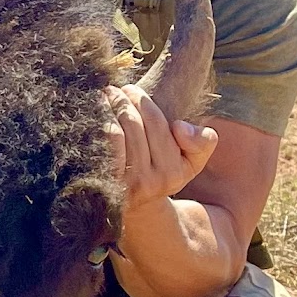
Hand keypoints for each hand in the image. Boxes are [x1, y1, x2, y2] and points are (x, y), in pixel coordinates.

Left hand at [105, 83, 217, 212]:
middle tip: (114, 88)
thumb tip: (179, 126)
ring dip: (108, 109)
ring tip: (104, 95)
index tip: (132, 89)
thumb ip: (203, 141)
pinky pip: (100, 148)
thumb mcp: (192, 161)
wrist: (136, 208)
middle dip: (122, 101)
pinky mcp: (102, 185)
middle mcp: (149, 181)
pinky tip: (94, 114)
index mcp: (173, 172)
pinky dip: (98, 126)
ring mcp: (123, 185)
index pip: (157, 124)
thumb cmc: (164, 174)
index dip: (143, 101)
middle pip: (134, 126)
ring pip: (115, 134)